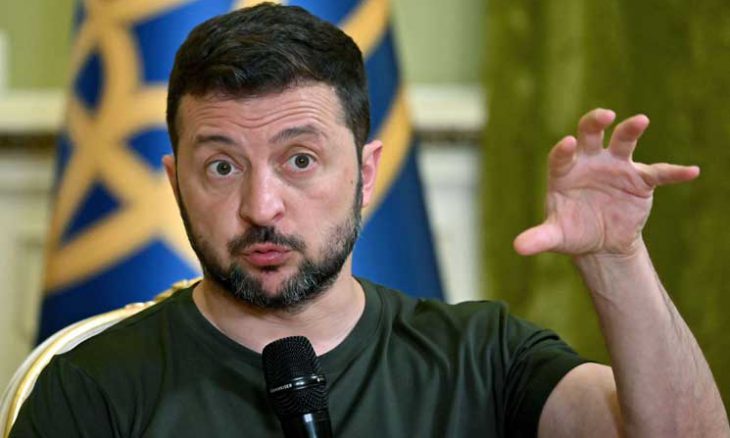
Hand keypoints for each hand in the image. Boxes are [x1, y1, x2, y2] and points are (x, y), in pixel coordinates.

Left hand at [514, 108, 698, 256]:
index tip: (568, 144)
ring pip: (623, 141)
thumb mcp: (556, 236)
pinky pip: (658, 172)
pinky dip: (674, 172)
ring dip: (631, 130)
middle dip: (595, 122)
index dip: (564, 149)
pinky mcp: (639, 179)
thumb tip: (518, 247)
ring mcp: (616, 166)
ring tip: (640, 120)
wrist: (600, 241)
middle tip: (604, 115)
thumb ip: (539, 238)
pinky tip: (690, 172)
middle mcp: (589, 161)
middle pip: (590, 134)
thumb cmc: (573, 231)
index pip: (562, 154)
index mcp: (564, 170)